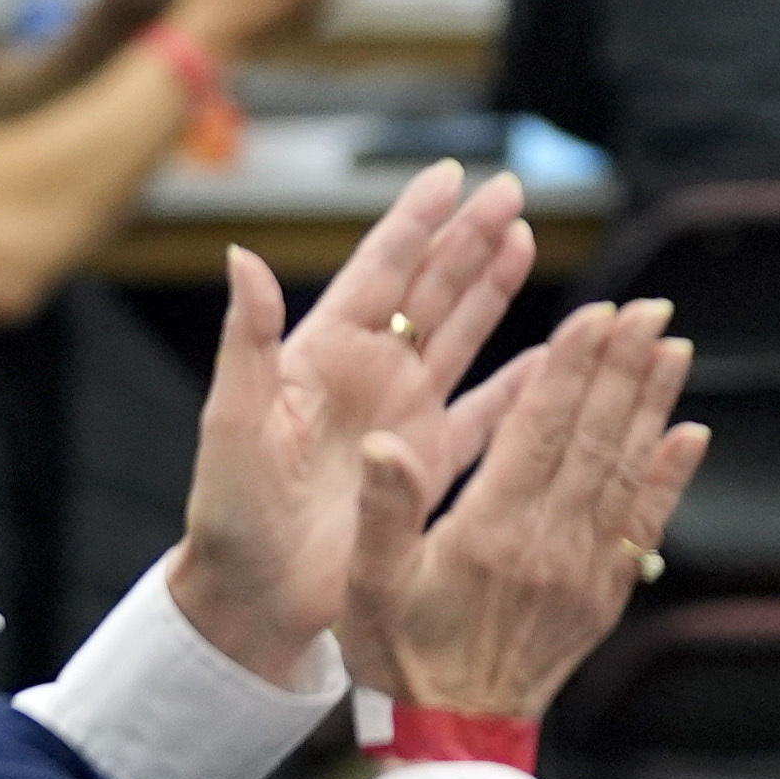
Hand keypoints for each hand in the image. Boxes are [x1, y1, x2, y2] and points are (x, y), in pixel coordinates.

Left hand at [166, 164, 541, 685]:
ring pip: (461, 335)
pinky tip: (551, 356)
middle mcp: (369, 375)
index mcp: (322, 356)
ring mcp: (401, 416)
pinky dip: (518, 384)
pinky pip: (485, 414)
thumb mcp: (232, 424)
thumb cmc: (228, 516)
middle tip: (511, 192)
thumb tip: (241, 255)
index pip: (379, 271)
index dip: (415, 222)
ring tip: (525, 241)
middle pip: (432, 289)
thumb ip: (247, 340)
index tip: (451, 175)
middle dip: (470, 239)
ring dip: (494, 288)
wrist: (251, 602)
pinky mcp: (425, 463)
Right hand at [346, 298, 709, 720]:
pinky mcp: (608, 591)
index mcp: (489, 532)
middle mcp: (548, 544)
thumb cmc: (402, 655)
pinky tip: (690, 434)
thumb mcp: (366, 585)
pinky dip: (671, 476)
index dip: (571, 369)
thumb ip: (382, 510)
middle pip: (594, 438)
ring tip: (672, 348)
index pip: (540, 431)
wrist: (453, 735)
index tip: (596, 316)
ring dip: (652, 405)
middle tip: (647, 308)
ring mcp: (586, 568)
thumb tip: (385, 442)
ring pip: (627, 470)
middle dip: (622, 367)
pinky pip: (646, 524)